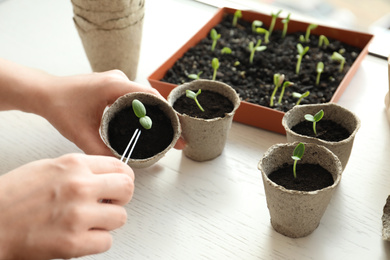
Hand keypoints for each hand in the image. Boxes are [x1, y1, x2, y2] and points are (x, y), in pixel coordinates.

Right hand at [0, 153, 133, 259]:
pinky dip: (97, 241)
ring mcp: (78, 215)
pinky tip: (81, 236)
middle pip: (127, 189)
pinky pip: (107, 241)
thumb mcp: (49, 168)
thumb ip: (81, 170)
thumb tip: (107, 177)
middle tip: (108, 203)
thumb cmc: (13, 197)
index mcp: (74, 165)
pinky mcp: (73, 242)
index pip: (121, 167)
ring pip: (120, 217)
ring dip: (107, 222)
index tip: (118, 186)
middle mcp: (79, 187)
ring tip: (89, 221)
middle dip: (120, 198)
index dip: (123, 178)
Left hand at [38, 70, 166, 154]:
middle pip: (152, 97)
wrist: (45, 92)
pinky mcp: (115, 84)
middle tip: (176, 137)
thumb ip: (100, 151)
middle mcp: (119, 78)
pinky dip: (145, 110)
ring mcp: (117, 80)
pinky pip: (136, 96)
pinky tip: (149, 124)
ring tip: (167, 133)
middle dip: (166, 117)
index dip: (167, 113)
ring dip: (157, 113)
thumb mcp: (80, 134)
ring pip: (145, 97)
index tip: (177, 130)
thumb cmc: (60, 107)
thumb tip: (121, 166)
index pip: (151, 96)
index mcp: (114, 85)